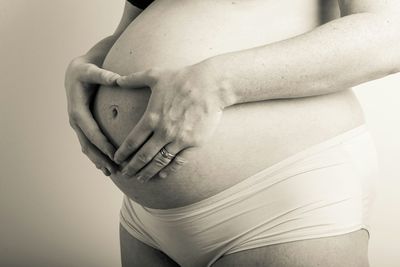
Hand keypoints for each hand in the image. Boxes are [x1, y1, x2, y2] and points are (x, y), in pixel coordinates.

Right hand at [65, 56, 119, 175]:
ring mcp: (78, 126)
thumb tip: (117, 79)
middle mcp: (76, 121)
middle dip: (101, 158)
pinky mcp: (83, 127)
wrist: (75, 73)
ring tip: (112, 173)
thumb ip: (104, 76)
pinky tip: (107, 166)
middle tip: (115, 170)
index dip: (103, 144)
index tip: (115, 155)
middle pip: (88, 145)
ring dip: (98, 161)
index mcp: (78, 111)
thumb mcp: (92, 71)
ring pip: (87, 148)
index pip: (92, 131)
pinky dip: (97, 156)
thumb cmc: (85, 71)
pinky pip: (89, 145)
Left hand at [114, 62, 232, 181]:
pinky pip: (178, 161)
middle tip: (125, 174)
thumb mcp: (155, 75)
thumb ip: (133, 79)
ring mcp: (179, 139)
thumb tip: (116, 80)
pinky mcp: (193, 144)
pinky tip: (162, 174)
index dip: (123, 153)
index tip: (117, 159)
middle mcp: (163, 132)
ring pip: (159, 162)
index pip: (132, 142)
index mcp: (151, 117)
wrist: (210, 85)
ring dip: (148, 172)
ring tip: (141, 178)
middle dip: (132, 167)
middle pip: (143, 156)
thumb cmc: (182, 78)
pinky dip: (169, 170)